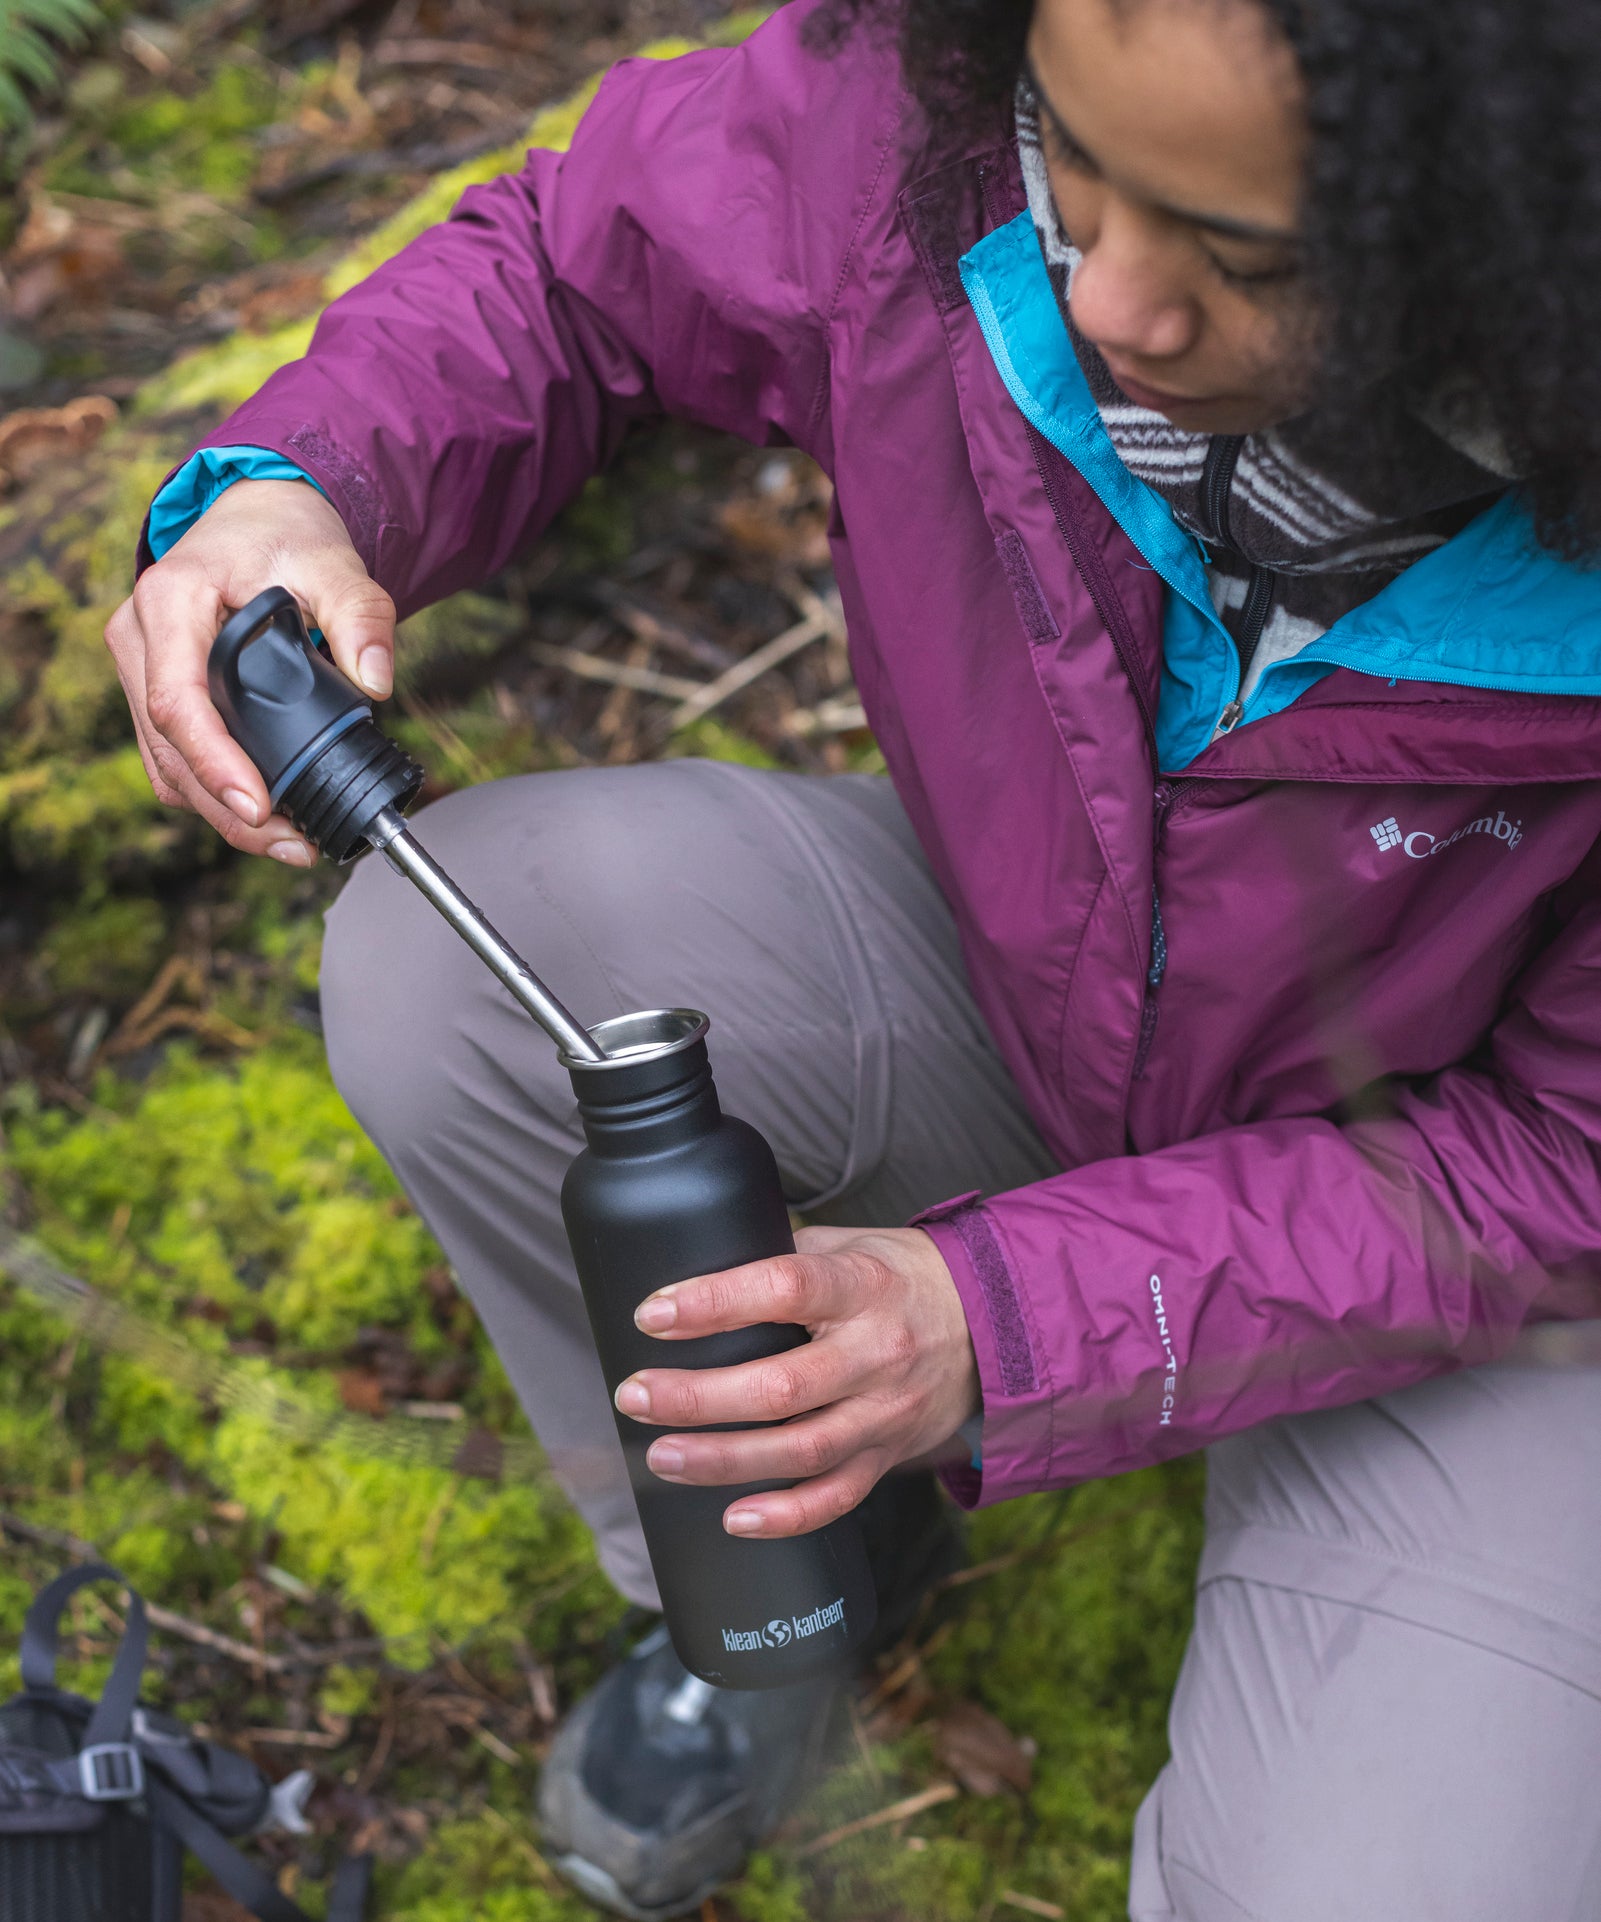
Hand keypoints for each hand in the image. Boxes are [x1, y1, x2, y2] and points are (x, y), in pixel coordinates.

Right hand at [104, 478, 397, 863]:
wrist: (257, 518)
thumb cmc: (287, 536)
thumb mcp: (334, 563)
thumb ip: (362, 616)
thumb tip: (376, 681)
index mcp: (170, 599)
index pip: (176, 698)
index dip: (213, 760)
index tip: (257, 804)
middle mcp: (138, 636)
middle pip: (167, 746)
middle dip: (225, 807)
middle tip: (291, 844)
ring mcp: (139, 667)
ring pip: (164, 762)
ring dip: (219, 811)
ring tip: (288, 842)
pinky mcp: (153, 692)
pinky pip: (172, 756)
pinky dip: (213, 791)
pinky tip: (264, 816)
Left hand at [613, 1224, 978, 1538]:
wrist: (988, 1323)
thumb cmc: (895, 1277)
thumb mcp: (848, 1245)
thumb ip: (781, 1257)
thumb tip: (694, 1274)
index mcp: (863, 1285)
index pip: (785, 1288)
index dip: (714, 1302)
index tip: (653, 1313)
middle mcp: (877, 1352)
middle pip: (781, 1387)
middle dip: (697, 1397)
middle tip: (633, 1394)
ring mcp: (885, 1412)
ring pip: (801, 1450)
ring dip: (723, 1460)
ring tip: (660, 1456)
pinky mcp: (888, 1456)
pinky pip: (837, 1498)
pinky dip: (786, 1516)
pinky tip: (733, 1518)